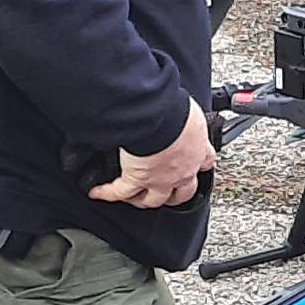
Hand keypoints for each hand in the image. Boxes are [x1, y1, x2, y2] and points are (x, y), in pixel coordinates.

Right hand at [87, 97, 215, 208]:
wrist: (158, 116)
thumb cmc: (175, 110)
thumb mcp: (189, 111)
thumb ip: (187, 118)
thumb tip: (179, 105)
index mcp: (197, 150)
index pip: (205, 163)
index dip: (199, 166)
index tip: (196, 165)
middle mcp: (181, 170)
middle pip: (182, 194)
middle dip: (175, 196)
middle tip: (168, 194)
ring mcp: (159, 179)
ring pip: (153, 199)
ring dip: (143, 199)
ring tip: (134, 197)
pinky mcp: (136, 179)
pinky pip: (120, 191)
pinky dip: (108, 193)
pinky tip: (99, 192)